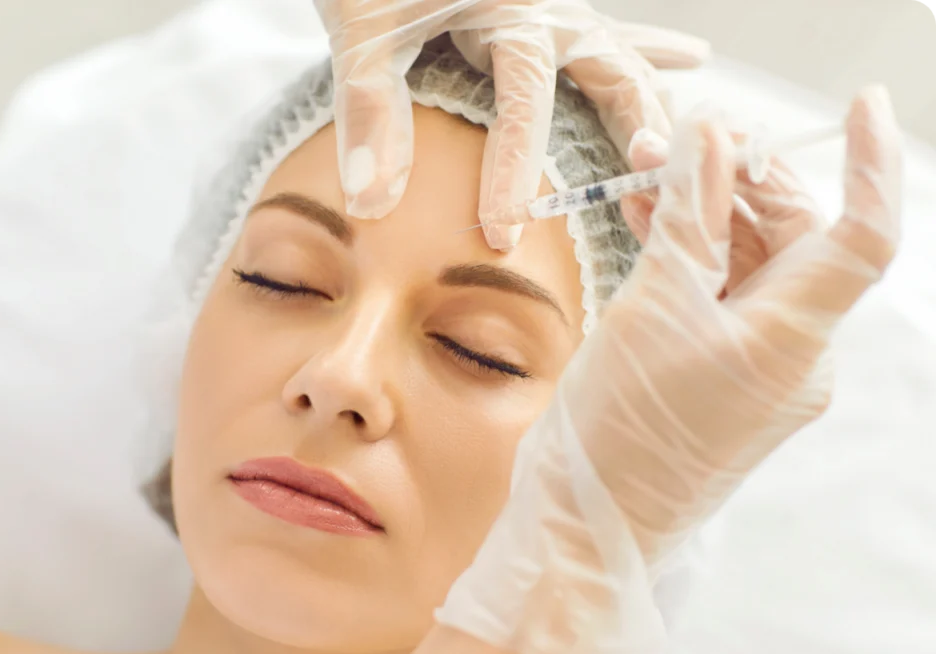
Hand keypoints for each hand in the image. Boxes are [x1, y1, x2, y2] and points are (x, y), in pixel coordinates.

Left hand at [314, 0, 710, 247]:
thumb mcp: (361, 31)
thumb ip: (369, 113)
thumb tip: (372, 203)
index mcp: (506, 8)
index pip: (522, 105)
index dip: (513, 173)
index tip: (503, 234)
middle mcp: (542, 5)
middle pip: (611, 69)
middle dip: (633, 127)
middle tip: (648, 178)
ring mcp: (548, 4)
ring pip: (620, 52)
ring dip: (649, 97)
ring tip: (673, 142)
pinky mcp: (538, 7)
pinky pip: (605, 30)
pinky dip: (645, 45)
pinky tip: (689, 57)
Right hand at [434, 85, 901, 653]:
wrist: (593, 522)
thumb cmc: (621, 428)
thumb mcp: (650, 306)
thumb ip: (689, 218)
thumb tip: (710, 143)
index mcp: (795, 337)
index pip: (862, 233)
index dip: (869, 163)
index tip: (860, 106)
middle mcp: (797, 353)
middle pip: (791, 240)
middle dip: (734, 183)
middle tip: (669, 145)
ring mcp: (764, 370)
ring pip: (748, 268)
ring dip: (703, 219)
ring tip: (642, 180)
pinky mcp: (730, 379)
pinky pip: (724, 302)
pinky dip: (693, 262)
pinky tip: (651, 227)